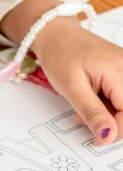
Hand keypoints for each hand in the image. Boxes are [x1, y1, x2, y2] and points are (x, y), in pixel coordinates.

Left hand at [32, 18, 122, 145]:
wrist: (54, 32)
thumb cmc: (59, 54)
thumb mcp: (71, 87)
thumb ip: (92, 112)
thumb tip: (109, 136)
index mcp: (119, 71)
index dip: (117, 131)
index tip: (98, 139)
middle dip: (113, 122)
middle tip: (87, 120)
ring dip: (109, 113)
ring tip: (84, 107)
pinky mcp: (121, 70)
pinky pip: (121, 94)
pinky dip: (108, 103)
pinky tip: (91, 100)